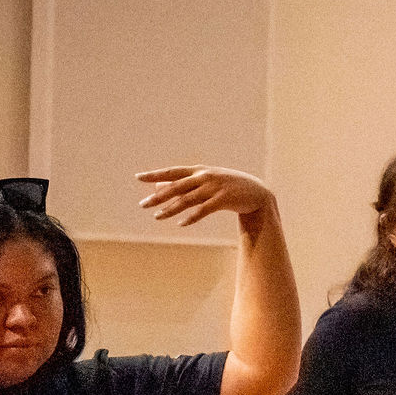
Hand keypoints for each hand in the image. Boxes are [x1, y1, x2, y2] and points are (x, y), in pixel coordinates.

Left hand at [137, 167, 275, 227]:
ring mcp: (214, 188)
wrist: (257, 192)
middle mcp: (204, 177)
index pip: (172, 172)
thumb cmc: (228, 186)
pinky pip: (203, 210)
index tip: (138, 177)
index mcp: (199, 170)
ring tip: (157, 217)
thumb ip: (183, 183)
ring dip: (171, 209)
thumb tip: (157, 187)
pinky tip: (180, 224)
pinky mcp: (223, 200)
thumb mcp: (206, 181)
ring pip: (187, 199)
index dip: (155, 174)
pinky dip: (191, 217)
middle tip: (142, 205)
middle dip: (158, 196)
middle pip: (176, 187)